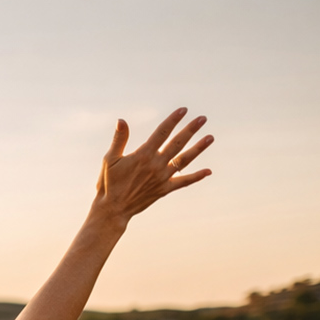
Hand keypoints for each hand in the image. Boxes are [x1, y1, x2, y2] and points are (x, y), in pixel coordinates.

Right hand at [93, 108, 212, 226]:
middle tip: (202, 119)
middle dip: (190, 130)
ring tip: (210, 137)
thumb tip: (121, 120)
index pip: (162, 133)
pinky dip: (196, 176)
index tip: (183, 110)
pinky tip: (208, 171)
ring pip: (184, 160)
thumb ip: (119, 139)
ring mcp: (162, 177)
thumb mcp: (110, 159)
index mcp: (143, 155)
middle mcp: (156, 165)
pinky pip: (183, 182)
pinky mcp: (164, 189)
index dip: (173, 120)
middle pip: (177, 143)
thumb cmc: (109, 183)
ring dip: (198, 148)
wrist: (113, 209)